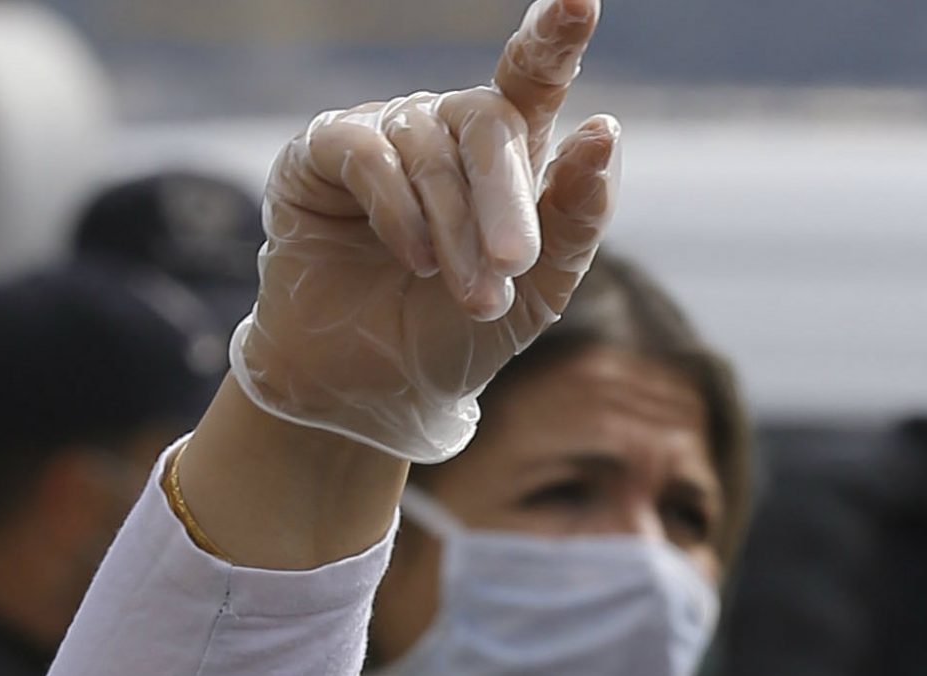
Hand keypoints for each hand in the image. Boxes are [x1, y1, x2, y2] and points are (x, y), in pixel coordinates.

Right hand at [232, 0, 618, 461]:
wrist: (374, 387)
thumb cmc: (458, 331)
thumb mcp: (538, 289)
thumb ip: (575, 217)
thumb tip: (603, 130)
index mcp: (506, 152)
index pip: (533, 77)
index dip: (554, 35)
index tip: (578, 0)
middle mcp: (444, 128)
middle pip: (491, 124)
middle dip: (508, 197)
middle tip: (516, 264)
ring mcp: (383, 132)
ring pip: (433, 152)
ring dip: (456, 230)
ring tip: (469, 294)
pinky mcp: (323, 152)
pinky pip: (370, 157)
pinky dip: (399, 212)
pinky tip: (412, 261)